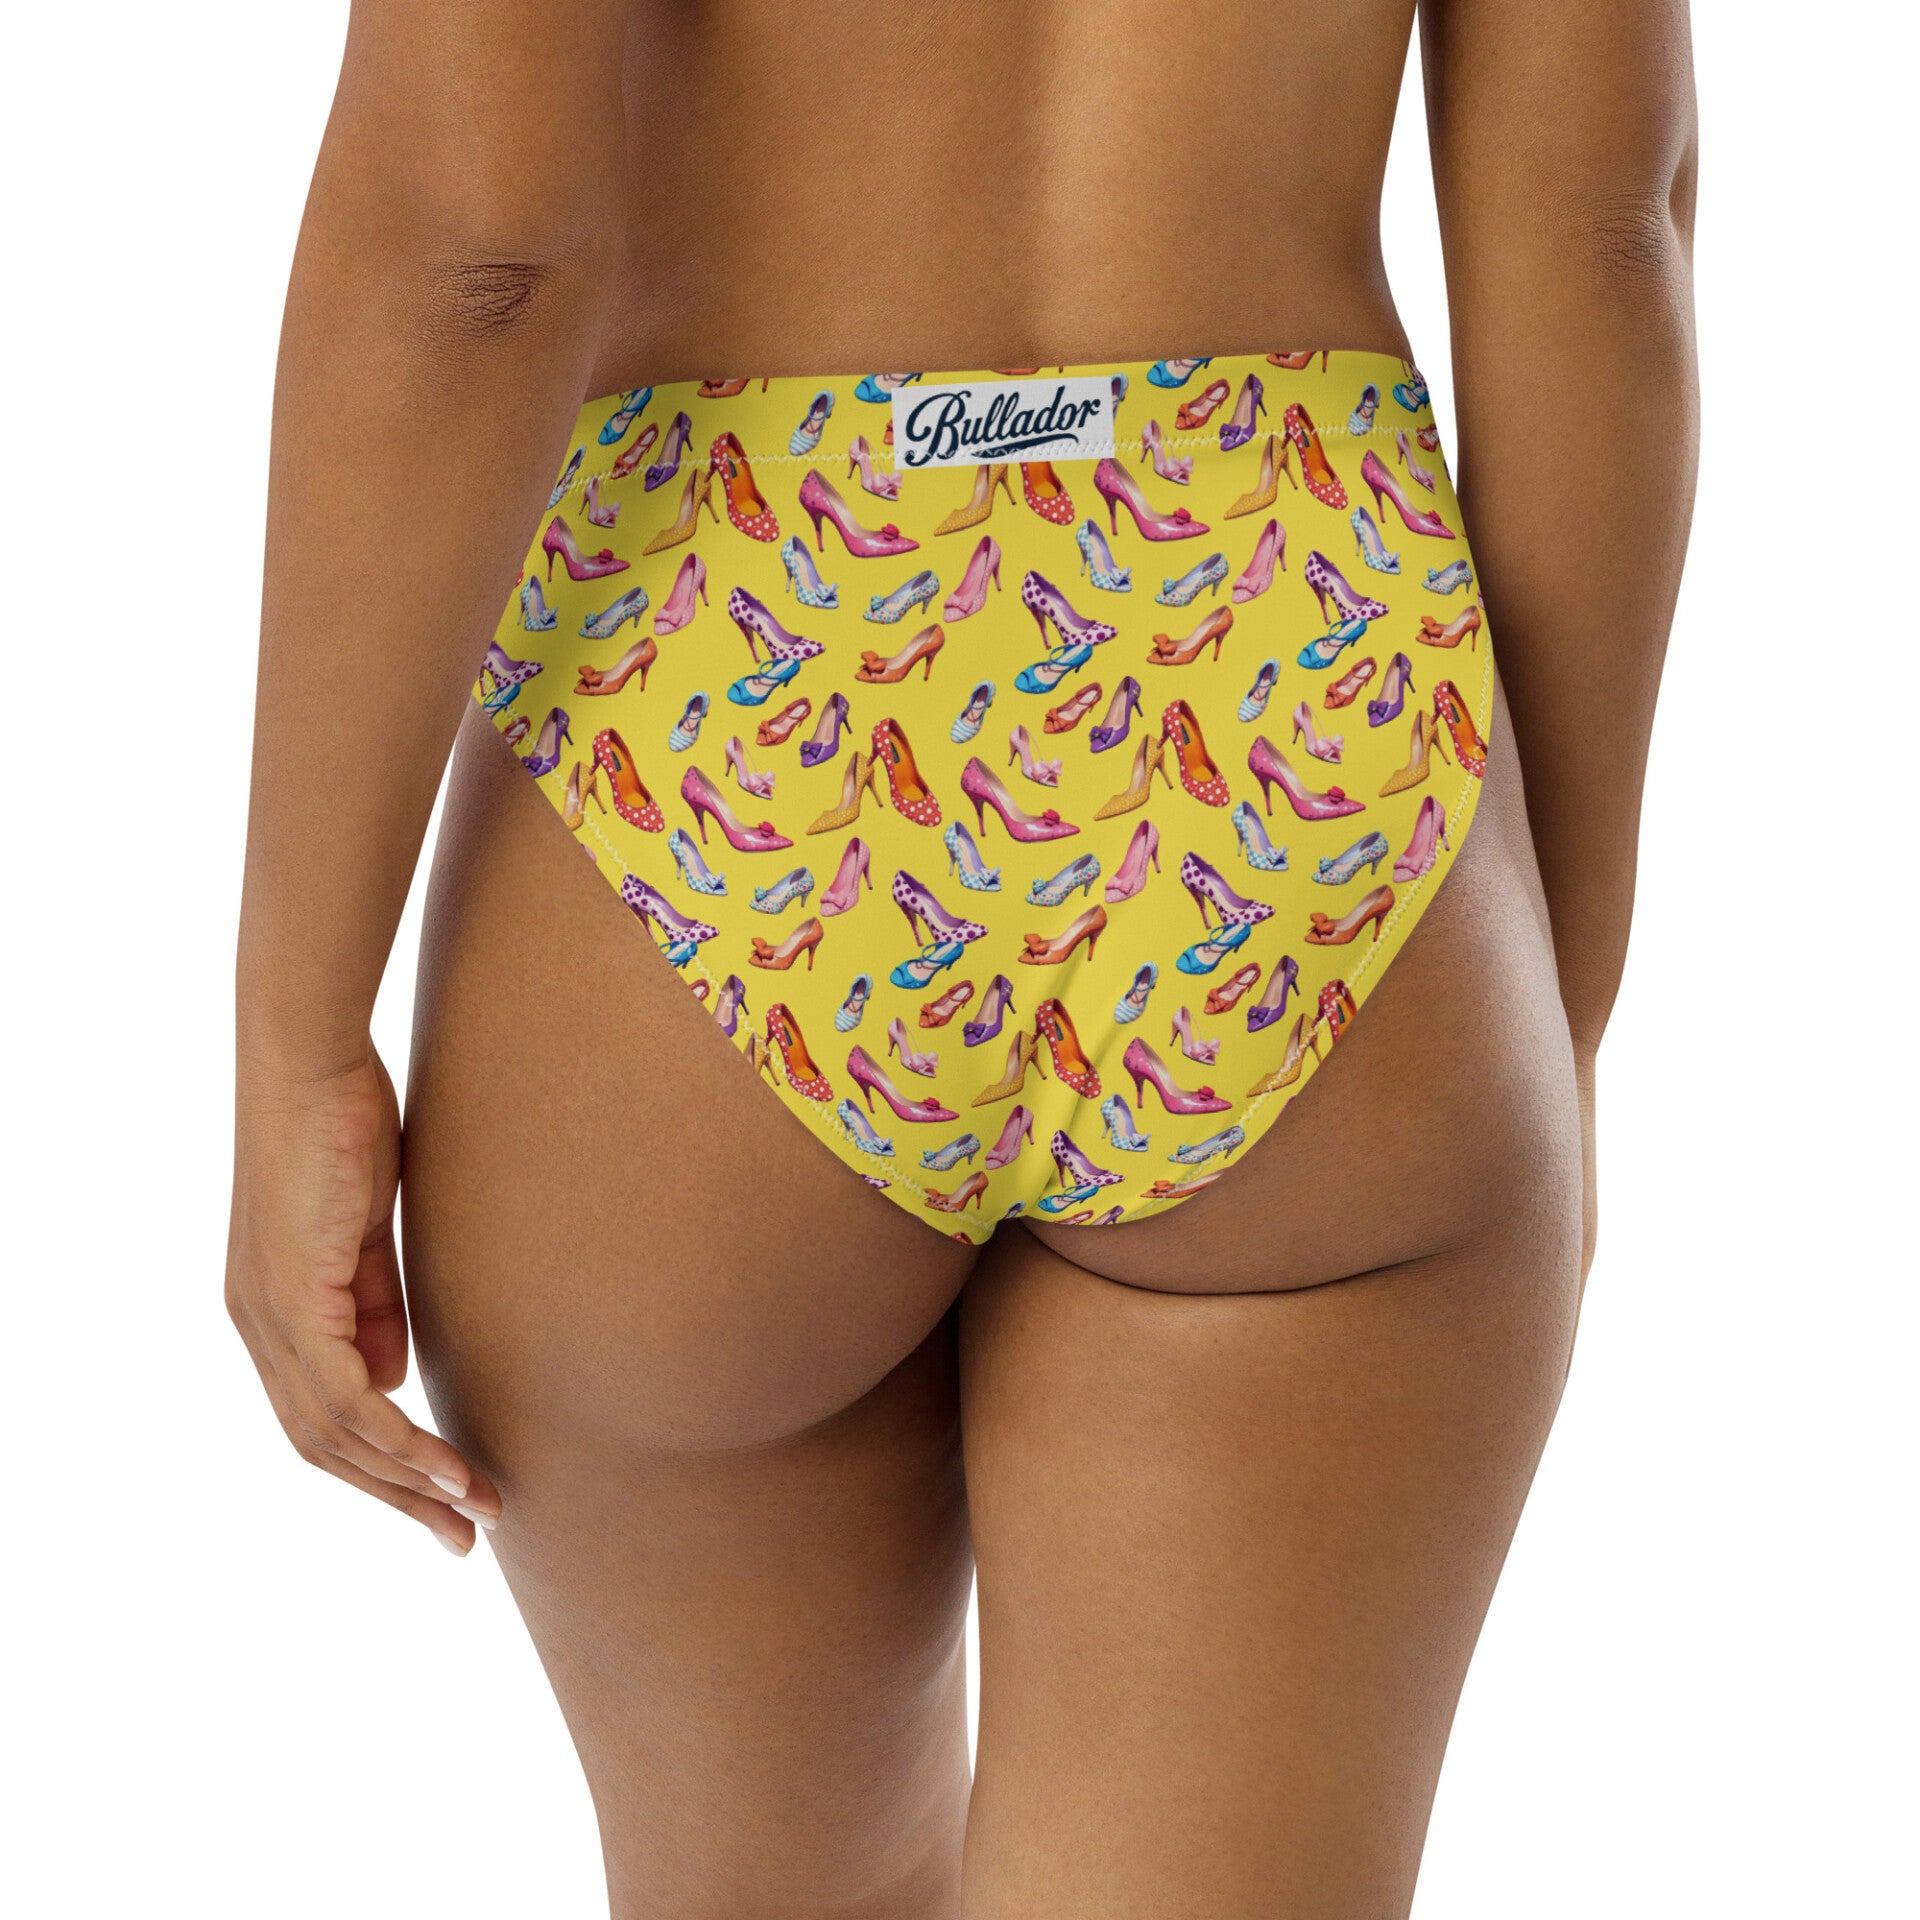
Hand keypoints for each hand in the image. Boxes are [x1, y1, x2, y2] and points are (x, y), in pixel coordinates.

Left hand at [226, 1044, 500, 1552]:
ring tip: (473, 1510)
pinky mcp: (290, 1298)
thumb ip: (374, 1302)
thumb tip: (390, 1377)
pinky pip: (344, 1396)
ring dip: (409, 1480)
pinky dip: (396, 1439)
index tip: (448, 1493)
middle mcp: (258, 1326)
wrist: (308, 1060)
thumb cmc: (342, 1123)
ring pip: (334, 1435)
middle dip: (400, 1497)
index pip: (323, 1415)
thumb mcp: (367, 1230)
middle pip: (323, 1446)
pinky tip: (441, 1462)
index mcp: (274, 1310)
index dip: (384, 1463)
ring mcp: (268, 1316)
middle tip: (466, 1535)